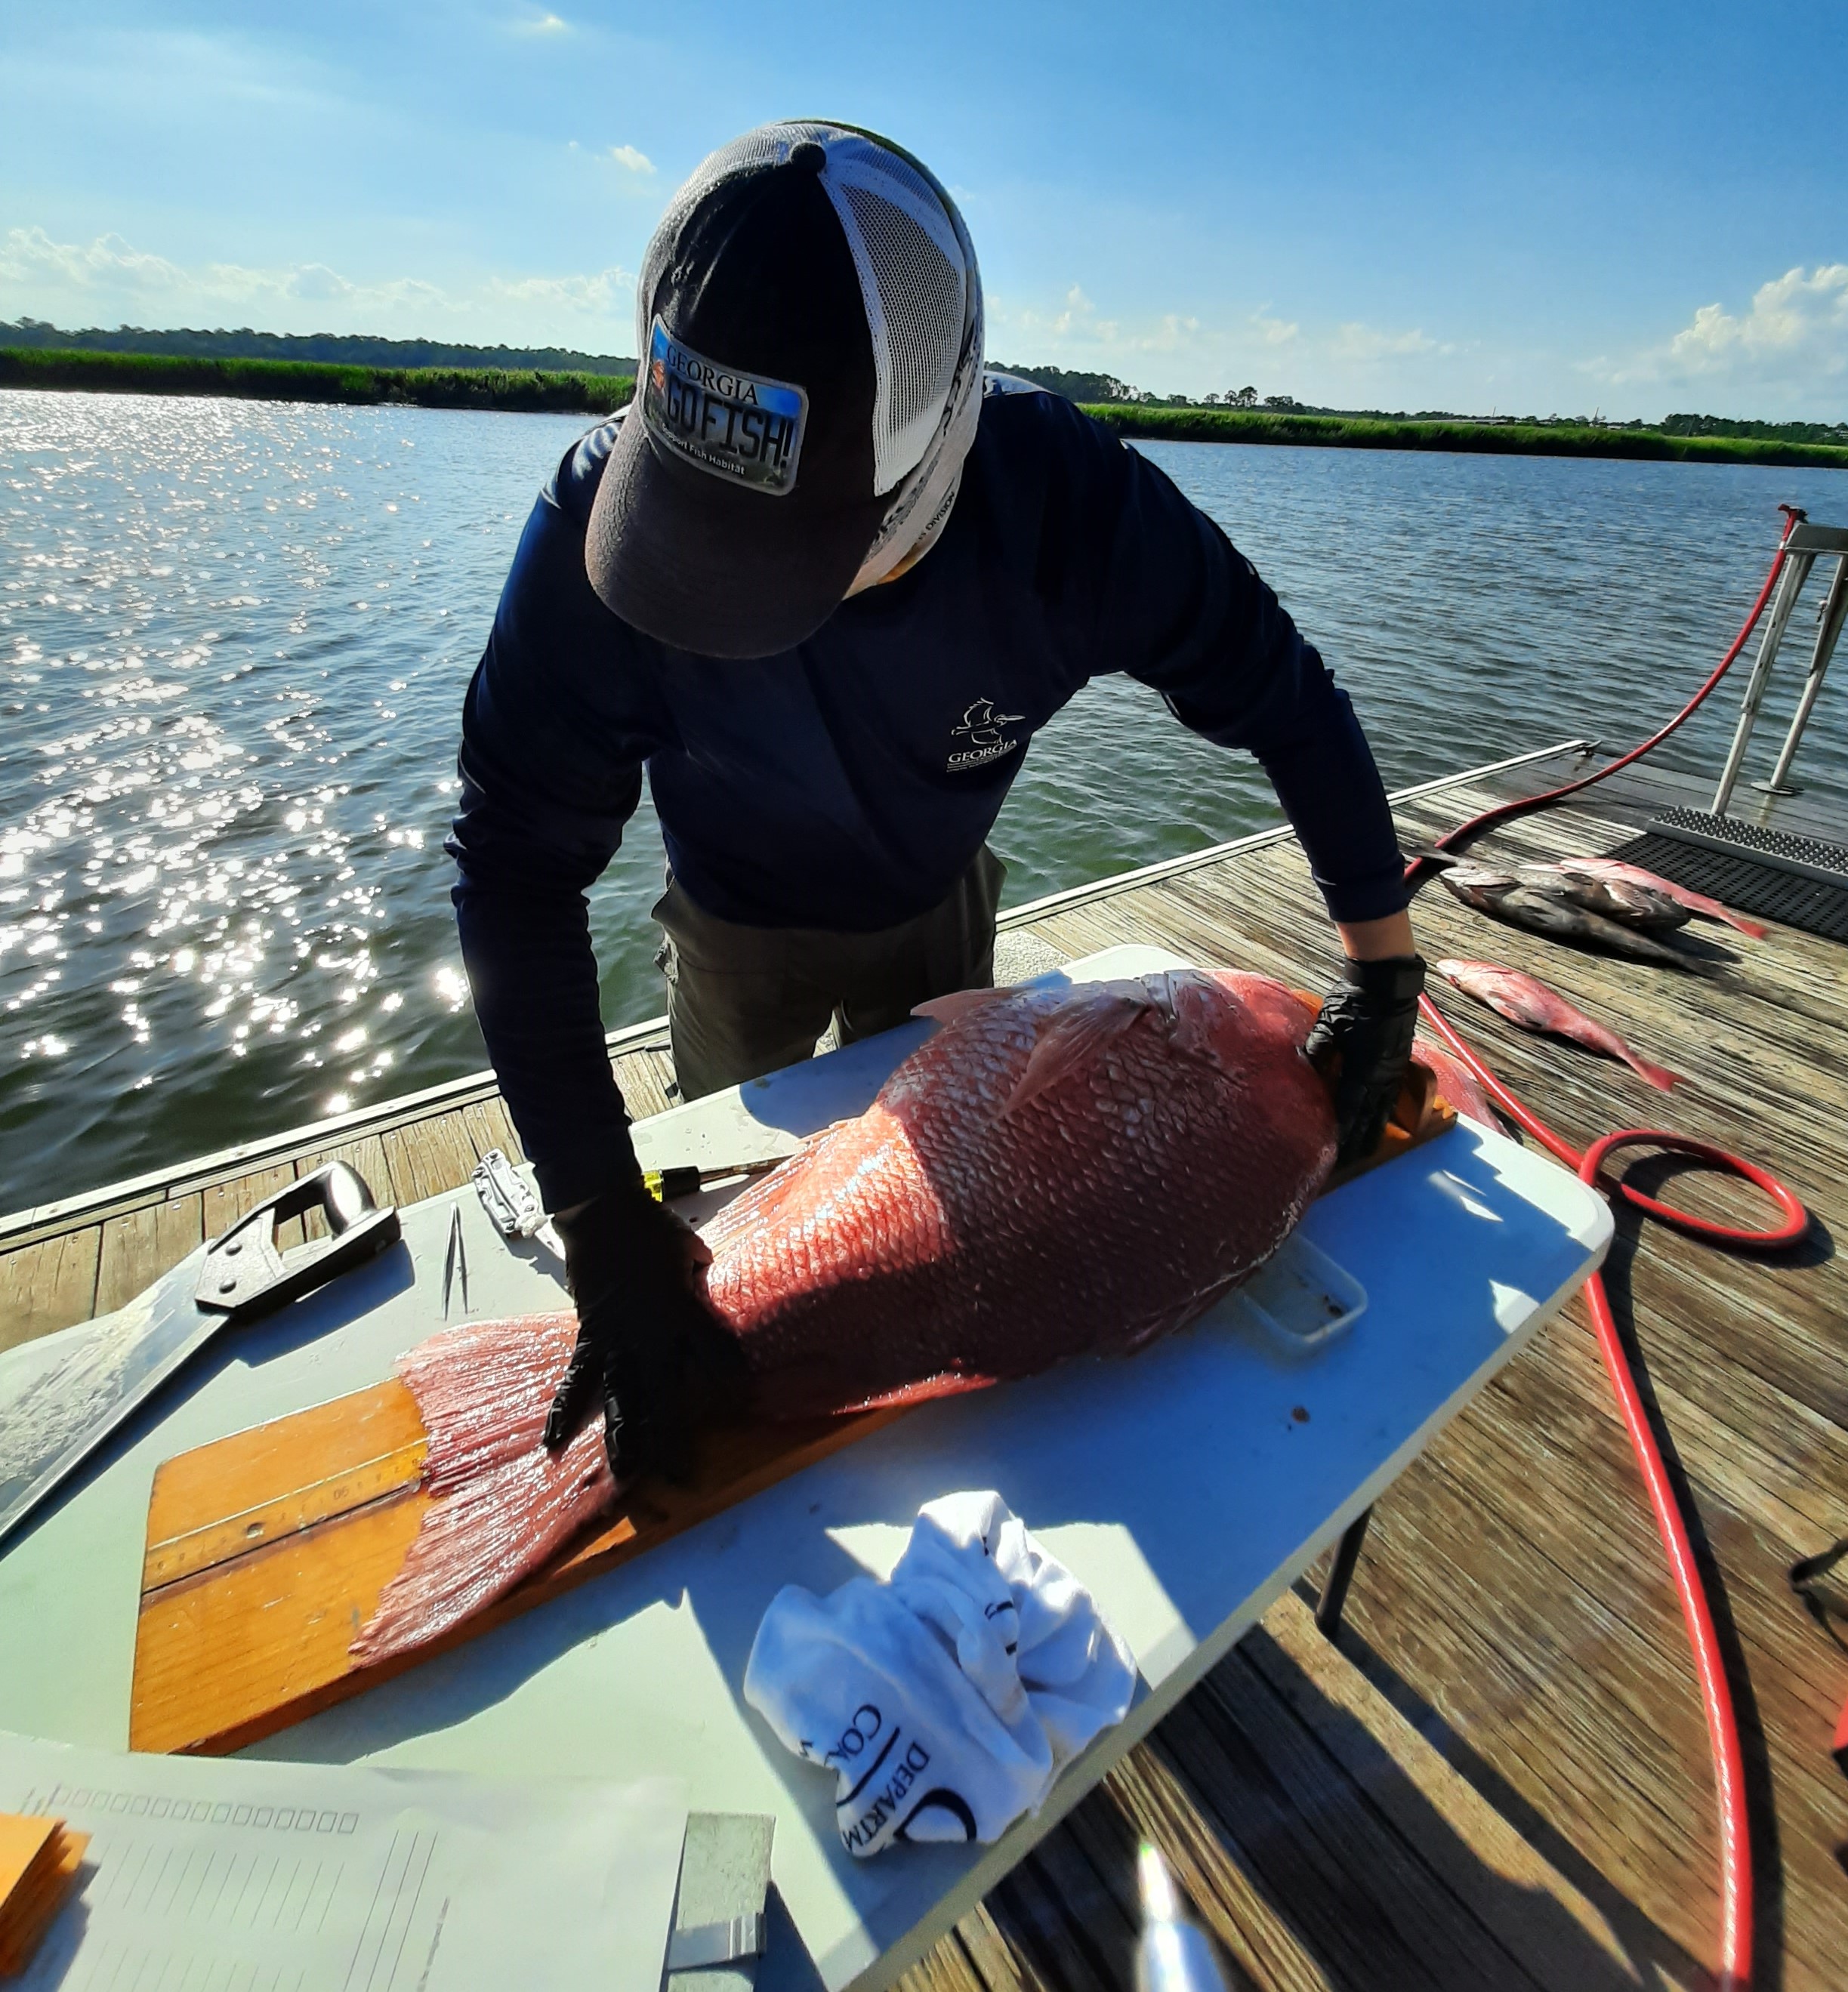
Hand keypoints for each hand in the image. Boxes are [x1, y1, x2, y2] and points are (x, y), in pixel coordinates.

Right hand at [544, 1182, 747, 1484]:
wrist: (601, 1214)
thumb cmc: (650, 1228)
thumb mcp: (689, 1251)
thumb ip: (700, 1276)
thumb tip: (705, 1282)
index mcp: (682, 1312)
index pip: (714, 1353)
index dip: (731, 1377)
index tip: (746, 1403)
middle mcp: (650, 1336)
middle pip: (665, 1394)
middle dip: (675, 1436)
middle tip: (683, 1476)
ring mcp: (615, 1341)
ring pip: (621, 1397)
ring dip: (623, 1437)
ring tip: (628, 1476)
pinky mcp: (588, 1337)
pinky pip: (576, 1379)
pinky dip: (563, 1410)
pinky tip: (553, 1442)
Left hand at [1304, 954, 1425, 1167]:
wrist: (1388, 984)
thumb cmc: (1354, 1002)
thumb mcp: (1329, 1024)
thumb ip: (1316, 1049)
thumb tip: (1302, 1068)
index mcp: (1363, 1070)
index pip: (1350, 1108)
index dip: (1343, 1132)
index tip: (1335, 1152)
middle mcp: (1381, 1076)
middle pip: (1369, 1116)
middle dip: (1359, 1140)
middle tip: (1349, 1163)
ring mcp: (1393, 1070)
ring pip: (1383, 1109)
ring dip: (1374, 1130)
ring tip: (1367, 1150)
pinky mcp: (1399, 1062)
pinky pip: (1391, 1095)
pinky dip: (1384, 1111)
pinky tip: (1380, 1119)